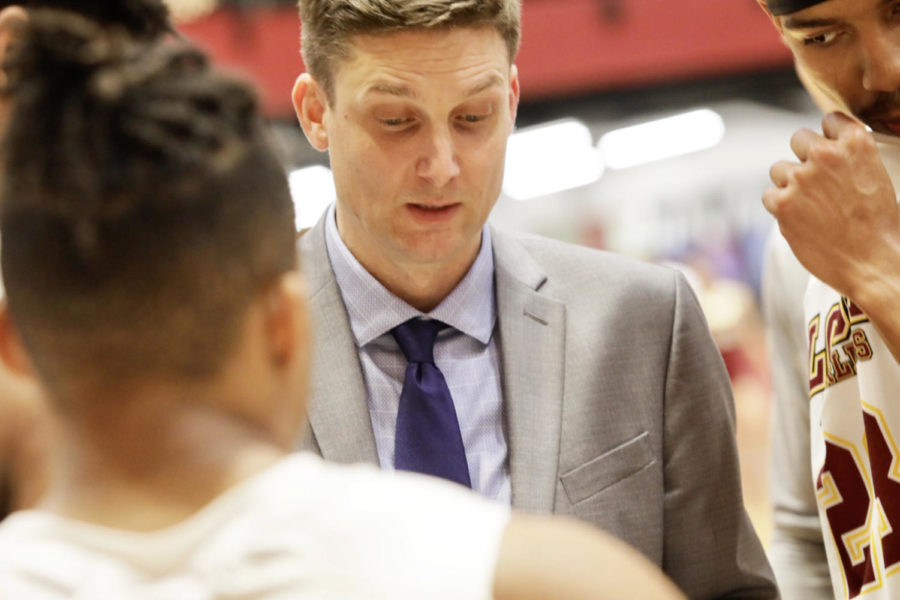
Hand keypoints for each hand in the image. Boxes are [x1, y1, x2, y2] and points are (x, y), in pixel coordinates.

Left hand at [763, 112, 899, 303]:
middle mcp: (825, 154)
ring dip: (789, 183)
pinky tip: (799, 219)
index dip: (828, 138)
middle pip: (798, 139)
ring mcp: (801, 178)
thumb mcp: (875, 175)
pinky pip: (769, 195)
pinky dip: (779, 206)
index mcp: (855, 143)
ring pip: (779, 168)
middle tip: (817, 184)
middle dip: (805, 158)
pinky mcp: (782, 203)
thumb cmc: (879, 224)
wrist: (874, 261)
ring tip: (810, 206)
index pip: (828, 120)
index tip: (830, 153)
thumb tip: (826, 147)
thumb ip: (850, 156)